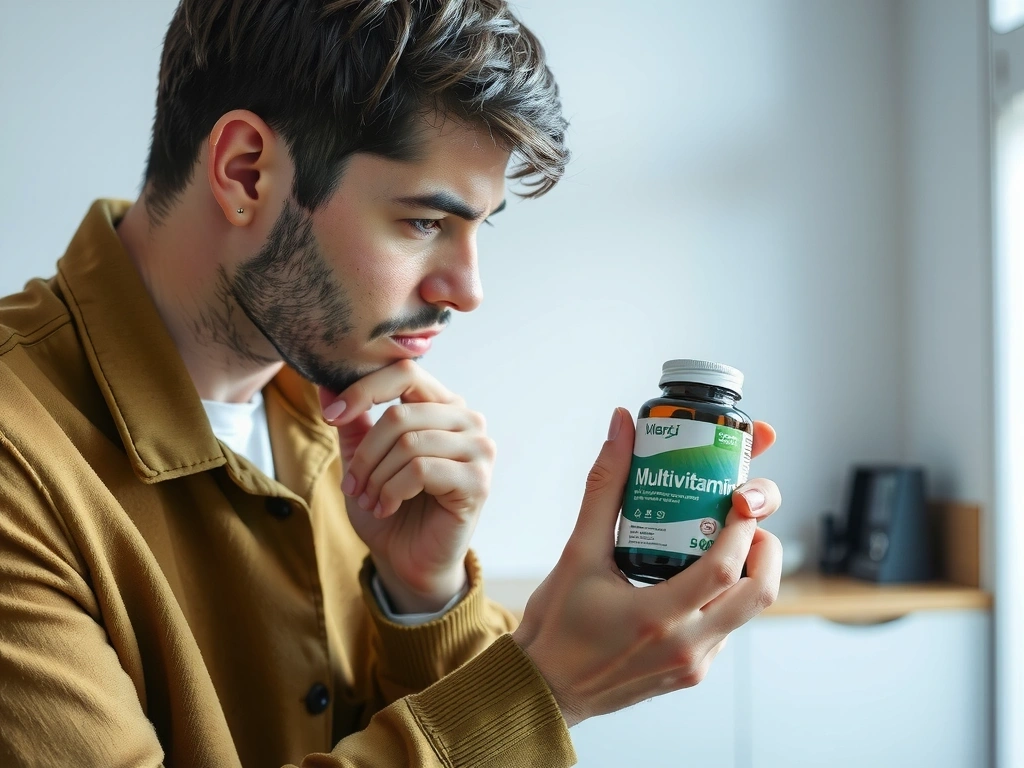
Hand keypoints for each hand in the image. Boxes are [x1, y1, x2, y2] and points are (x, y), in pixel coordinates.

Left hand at [318, 360, 495, 613]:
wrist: (408, 559)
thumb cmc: (390, 506)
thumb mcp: (362, 459)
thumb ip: (352, 421)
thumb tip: (325, 382)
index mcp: (441, 405)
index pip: (404, 373)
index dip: (363, 390)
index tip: (330, 416)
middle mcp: (466, 420)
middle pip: (400, 414)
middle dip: (365, 453)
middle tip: (353, 484)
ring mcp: (478, 449)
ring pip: (409, 443)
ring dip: (377, 477)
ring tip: (370, 499)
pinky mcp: (478, 481)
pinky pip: (421, 470)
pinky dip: (392, 491)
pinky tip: (387, 506)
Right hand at [512, 409, 781, 727]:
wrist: (544, 688)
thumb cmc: (556, 625)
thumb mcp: (577, 552)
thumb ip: (604, 488)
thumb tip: (622, 429)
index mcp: (657, 617)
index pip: (723, 567)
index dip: (742, 526)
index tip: (736, 494)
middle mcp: (686, 647)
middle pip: (759, 592)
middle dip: (765, 545)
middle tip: (743, 517)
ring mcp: (694, 664)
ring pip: (748, 611)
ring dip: (747, 569)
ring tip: (723, 537)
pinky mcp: (692, 672)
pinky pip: (728, 628)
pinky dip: (727, 595)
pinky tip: (698, 572)